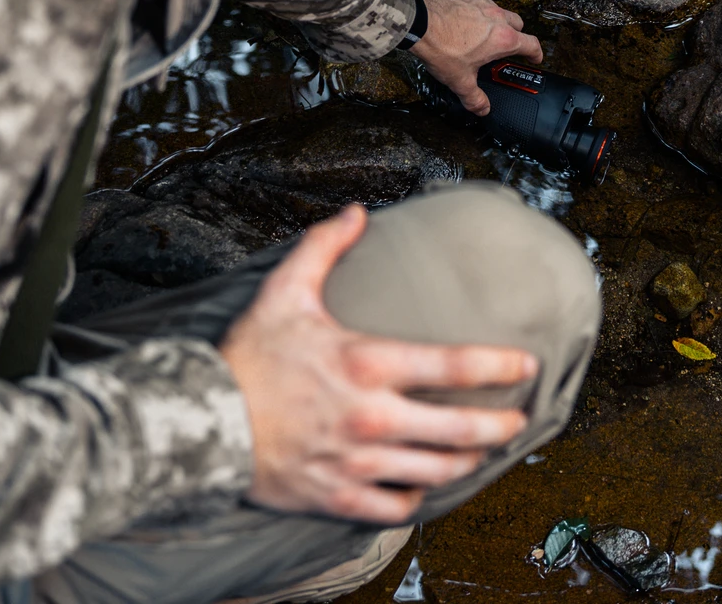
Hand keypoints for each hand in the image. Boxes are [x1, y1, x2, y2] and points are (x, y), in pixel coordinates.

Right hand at [219, 206, 536, 523]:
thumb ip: (324, 248)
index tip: (526, 365)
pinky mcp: (337, 497)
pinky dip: (418, 498)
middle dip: (501, 426)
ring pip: (436, 471)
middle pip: (461, 430)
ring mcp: (356, 462)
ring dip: (467, 462)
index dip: (501, 365)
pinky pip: (396, 507)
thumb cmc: (245, 359)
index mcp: (367, 363)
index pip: (455, 365)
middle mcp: (372, 417)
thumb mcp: (284, 292)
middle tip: (518, 420)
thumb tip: (357, 212)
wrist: (195, 423)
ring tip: (479, 452)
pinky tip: (424, 485)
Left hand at [411, 0, 542, 115]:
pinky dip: (470, 9)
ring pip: (496, 9)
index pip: (531, 44)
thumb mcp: (460, 81)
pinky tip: (457, 19)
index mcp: (502, 39)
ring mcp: (479, 0)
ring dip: (493, 20)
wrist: (418, 23)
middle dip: (516, 34)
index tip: (535, 58)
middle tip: (504, 46)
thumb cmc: (442, 49)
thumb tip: (483, 109)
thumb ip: (474, 98)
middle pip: (517, 23)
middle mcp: (496, 16)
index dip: (536, 53)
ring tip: (478, 33)